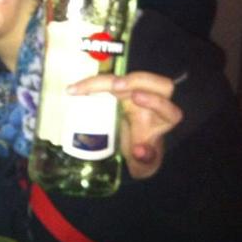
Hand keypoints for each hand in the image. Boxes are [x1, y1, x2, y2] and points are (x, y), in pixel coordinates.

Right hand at [68, 71, 182, 178]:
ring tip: (86, 88)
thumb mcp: (144, 163)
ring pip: (129, 78)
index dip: (156, 102)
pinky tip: (73, 89)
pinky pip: (108, 81)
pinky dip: (90, 84)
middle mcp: (154, 103)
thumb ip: (145, 160)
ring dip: (109, 80)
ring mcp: (137, 92)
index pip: (169, 110)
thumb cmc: (141, 153)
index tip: (136, 99)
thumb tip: (139, 151)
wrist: (132, 145)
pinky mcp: (121, 90)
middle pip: (156, 84)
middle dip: (136, 81)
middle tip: (115, 85)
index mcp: (164, 121)